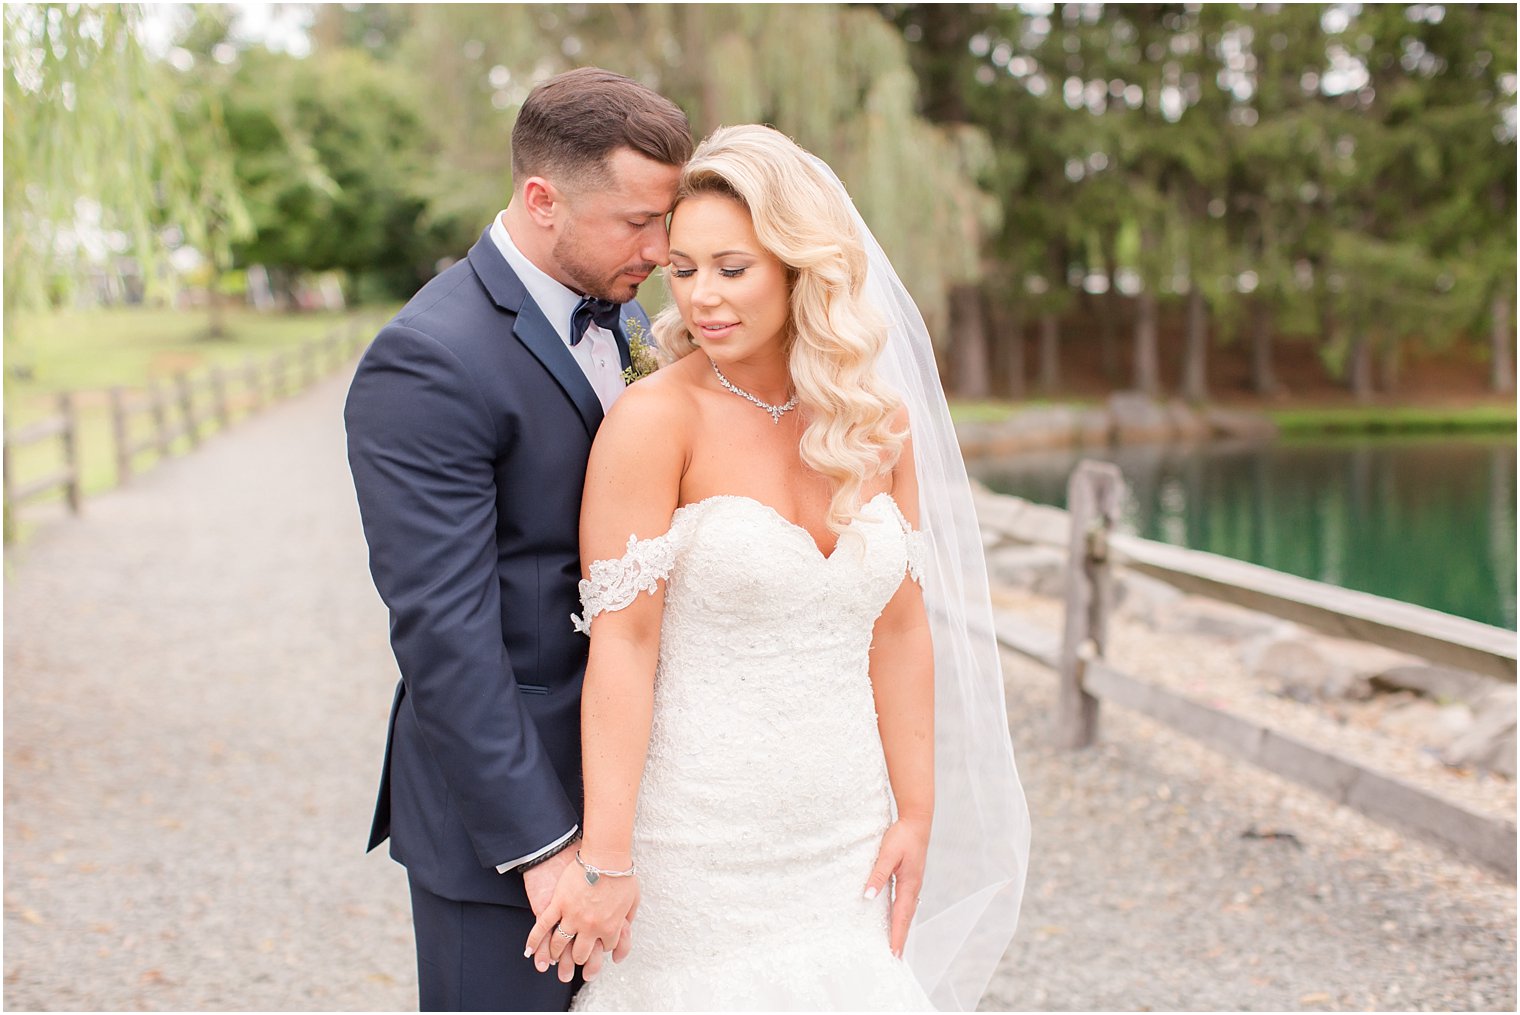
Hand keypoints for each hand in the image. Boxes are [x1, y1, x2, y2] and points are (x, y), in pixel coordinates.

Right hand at [524, 855, 639, 982]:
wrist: (606, 856)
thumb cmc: (620, 873)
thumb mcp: (632, 899)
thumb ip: (628, 917)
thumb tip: (626, 926)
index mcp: (610, 927)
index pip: (605, 948)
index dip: (601, 946)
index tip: (598, 945)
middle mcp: (590, 927)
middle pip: (581, 954)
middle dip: (579, 958)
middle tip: (575, 958)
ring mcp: (572, 917)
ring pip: (560, 944)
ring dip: (557, 953)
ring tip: (556, 956)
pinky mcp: (558, 905)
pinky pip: (542, 927)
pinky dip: (534, 940)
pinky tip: (529, 950)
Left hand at [863, 817, 930, 958]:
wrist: (917, 821)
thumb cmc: (902, 836)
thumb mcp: (887, 854)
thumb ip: (878, 875)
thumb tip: (867, 896)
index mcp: (909, 885)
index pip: (901, 917)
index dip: (897, 936)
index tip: (893, 954)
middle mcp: (913, 888)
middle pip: (906, 919)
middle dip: (900, 938)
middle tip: (894, 958)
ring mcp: (913, 884)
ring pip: (906, 912)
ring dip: (901, 928)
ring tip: (895, 944)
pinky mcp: (910, 879)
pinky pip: (905, 902)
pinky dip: (900, 915)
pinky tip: (894, 918)